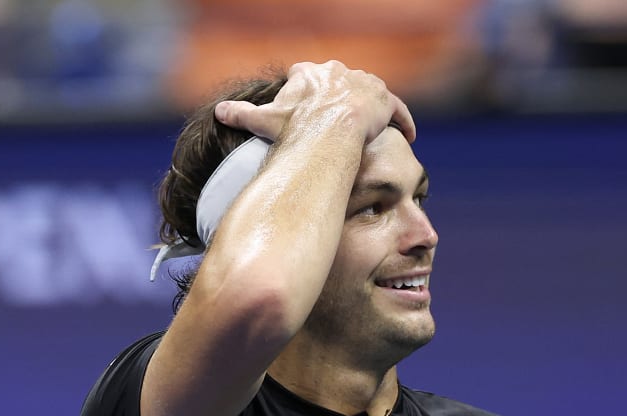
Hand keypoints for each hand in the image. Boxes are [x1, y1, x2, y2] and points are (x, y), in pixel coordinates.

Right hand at [214, 60, 415, 144]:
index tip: (306, 106)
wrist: (331, 130)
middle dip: (339, 97)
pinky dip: (402, 120)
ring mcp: (362, 82)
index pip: (306, 75)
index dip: (306, 90)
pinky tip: (408, 133)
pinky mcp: (384, 99)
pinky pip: (396, 109)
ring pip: (368, 93)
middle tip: (341, 120)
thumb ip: (242, 114)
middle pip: (339, 82)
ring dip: (371, 107)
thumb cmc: (297, 126)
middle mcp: (337, 70)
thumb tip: (218, 112)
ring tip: (373, 126)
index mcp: (309, 72)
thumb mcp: (266, 120)